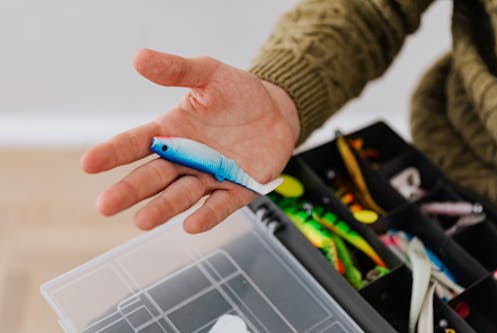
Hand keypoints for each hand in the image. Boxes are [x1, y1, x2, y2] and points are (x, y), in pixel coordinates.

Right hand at [81, 49, 298, 232]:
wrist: (276, 111)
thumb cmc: (239, 94)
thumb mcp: (209, 74)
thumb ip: (177, 70)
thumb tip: (139, 57)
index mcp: (172, 131)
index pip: (137, 142)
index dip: (113, 153)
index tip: (88, 164)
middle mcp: (186, 158)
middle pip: (153, 176)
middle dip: (130, 190)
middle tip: (106, 204)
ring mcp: (210, 176)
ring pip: (182, 195)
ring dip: (163, 208)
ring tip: (142, 220)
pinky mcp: (237, 189)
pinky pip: (220, 205)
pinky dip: (207, 215)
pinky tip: (191, 224)